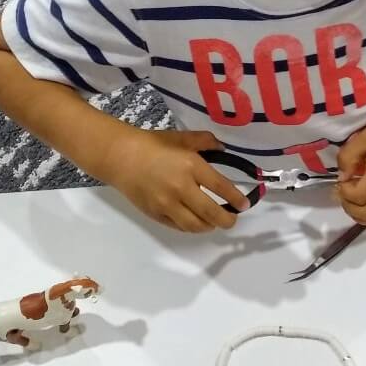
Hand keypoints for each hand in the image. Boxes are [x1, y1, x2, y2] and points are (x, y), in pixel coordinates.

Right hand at [103, 129, 249, 233]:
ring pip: (196, 225)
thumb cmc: (153, 144)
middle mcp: (181, 187)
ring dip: (209, 226)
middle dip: (227, 220)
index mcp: (191, 166)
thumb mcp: (182, 138)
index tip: (244, 204)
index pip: (221, 187)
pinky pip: (179, 226)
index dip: (237, 198)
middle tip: (232, 219)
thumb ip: (206, 142)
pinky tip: (195, 222)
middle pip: (212, 213)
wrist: (120, 157)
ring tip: (214, 222)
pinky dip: (191, 227)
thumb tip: (223, 149)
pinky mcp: (156, 213)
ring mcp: (167, 204)